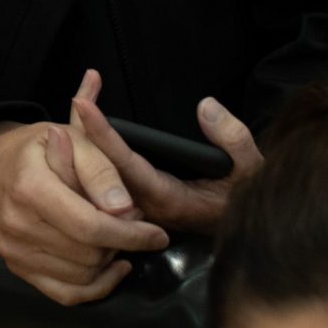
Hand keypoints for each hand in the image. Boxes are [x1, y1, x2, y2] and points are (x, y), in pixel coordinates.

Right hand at [0, 118, 169, 305]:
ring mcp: (14, 251)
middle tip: (134, 224)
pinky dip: (96, 286)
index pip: (90, 226)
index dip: (131, 235)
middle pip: (89, 254)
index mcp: (30, 188)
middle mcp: (17, 225)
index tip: (157, 234)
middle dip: (122, 242)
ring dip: (109, 260)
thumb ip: (101, 170)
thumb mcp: (75, 138)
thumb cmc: (40, 147)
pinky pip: (66, 294)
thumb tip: (123, 210)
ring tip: (117, 236)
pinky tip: (111, 267)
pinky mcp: (17, 268)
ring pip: (82, 277)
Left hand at [70, 73, 261, 235]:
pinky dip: (93, 156)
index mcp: (167, 198)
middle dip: (83, 136)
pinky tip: (85, 131)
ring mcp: (136, 208)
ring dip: (85, 146)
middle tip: (76, 96)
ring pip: (98, 182)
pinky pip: (104, 184)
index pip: (126, 164)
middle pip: (101, 173)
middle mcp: (144, 206)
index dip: (103, 135)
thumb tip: (206, 106)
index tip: (84, 105)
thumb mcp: (251, 168)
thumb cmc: (245, 200)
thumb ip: (233, 138)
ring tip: (76, 107)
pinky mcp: (134, 206)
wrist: (242, 231)